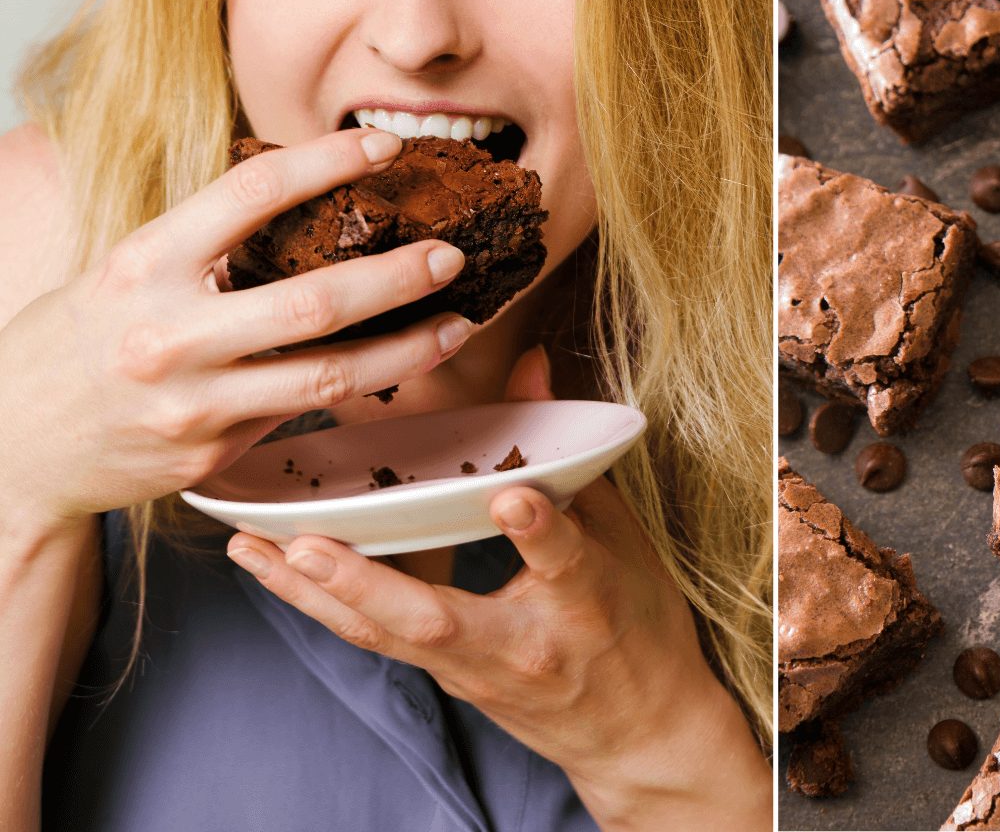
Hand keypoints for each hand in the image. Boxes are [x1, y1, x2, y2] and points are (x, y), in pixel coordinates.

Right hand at [0, 128, 477, 529]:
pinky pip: (302, 416)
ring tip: (459, 325)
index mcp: (142, 267)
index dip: (326, 165)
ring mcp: (195, 405)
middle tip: (450, 256)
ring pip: (328, 378)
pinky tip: (401, 367)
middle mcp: (169, 337)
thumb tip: (304, 207)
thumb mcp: (122, 273)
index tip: (383, 147)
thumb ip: (201, 250)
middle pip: (312, 303)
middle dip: (396, 279)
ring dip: (407, 350)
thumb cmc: (77, 344)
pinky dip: (359, 389)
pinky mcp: (213, 455)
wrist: (14, 445)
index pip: (249, 197)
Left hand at [224, 349, 770, 829]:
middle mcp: (524, 647)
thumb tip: (536, 367)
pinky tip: (278, 572)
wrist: (637, 738)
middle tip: (307, 546)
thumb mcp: (631, 546)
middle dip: (366, 584)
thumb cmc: (641, 633)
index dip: (538, 529)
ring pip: (385, 636)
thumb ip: (573, 462)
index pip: (563, 564)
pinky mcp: (447, 678)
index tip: (510, 496)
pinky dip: (323, 605)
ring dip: (312, 596)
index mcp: (589, 606)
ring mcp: (477, 671)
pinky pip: (377, 640)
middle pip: (437, 620)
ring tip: (253, 549)